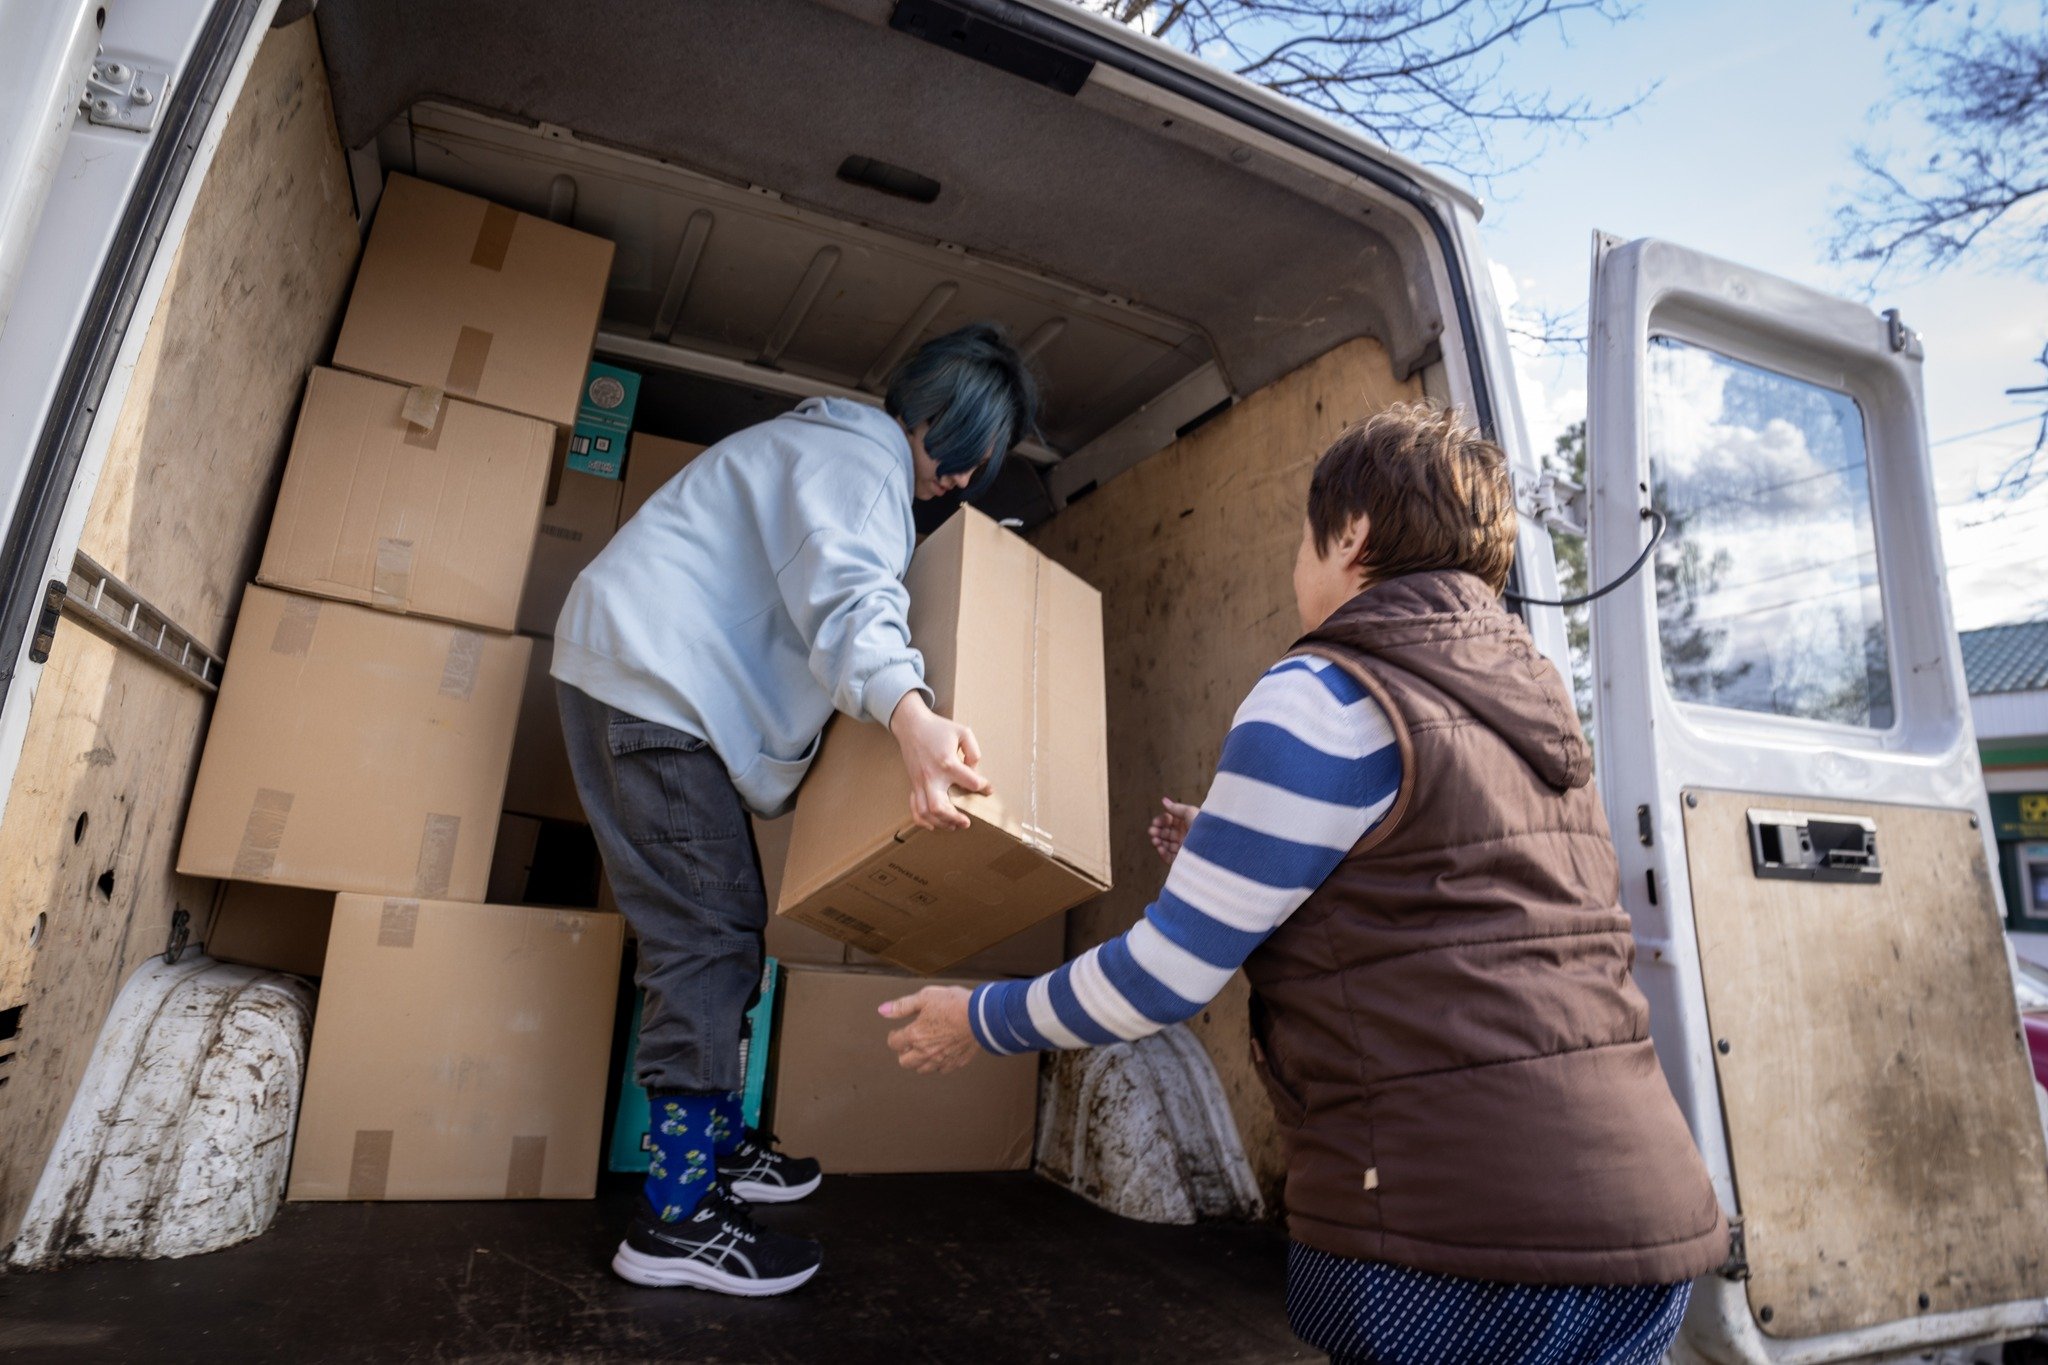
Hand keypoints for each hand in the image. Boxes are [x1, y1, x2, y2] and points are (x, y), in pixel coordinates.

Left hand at [879, 986, 977, 1073]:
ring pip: (922, 1069)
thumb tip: (882, 1010)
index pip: (894, 1043)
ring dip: (919, 1060)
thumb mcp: (925, 997)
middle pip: (904, 1062)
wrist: (982, 1015)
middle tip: (911, 1041)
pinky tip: (942, 1052)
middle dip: (904, 1052)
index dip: (894, 1036)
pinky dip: (938, 1063)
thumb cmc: (954, 1003)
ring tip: (926, 1047)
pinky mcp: (955, 1063)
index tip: (898, 1031)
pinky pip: (941, 1070)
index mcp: (915, 1035)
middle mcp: (925, 1052)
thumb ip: (902, 1006)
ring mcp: (941, 1060)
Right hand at [889, 691, 990, 831]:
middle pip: (939, 807)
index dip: (982, 786)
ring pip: (925, 812)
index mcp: (947, 762)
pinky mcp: (913, 784)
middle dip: (954, 818)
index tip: (987, 788)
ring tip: (954, 825)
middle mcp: (931, 776)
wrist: (911, 725)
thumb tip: (974, 768)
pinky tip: (934, 825)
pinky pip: (914, 807)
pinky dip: (922, 820)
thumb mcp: (963, 732)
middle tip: (967, 822)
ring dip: (940, 822)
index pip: (970, 782)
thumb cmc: (938, 728)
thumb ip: (973, 750)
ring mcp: (920, 782)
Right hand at [1149, 797, 1198, 864]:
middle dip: (1157, 831)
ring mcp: (1183, 848)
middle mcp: (1185, 836)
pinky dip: (1162, 853)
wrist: (1209, 847)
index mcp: (1187, 824)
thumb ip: (1176, 808)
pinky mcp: (1181, 860)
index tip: (1156, 821)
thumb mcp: (1190, 812)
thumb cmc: (1202, 827)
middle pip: (1166, 833)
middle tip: (1151, 830)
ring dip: (1158, 841)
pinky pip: (1169, 857)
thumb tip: (1164, 801)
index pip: (1171, 822)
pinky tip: (1159, 847)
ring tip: (1154, 839)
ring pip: (1166, 845)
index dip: (1162, 821)